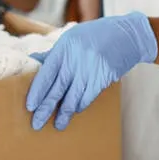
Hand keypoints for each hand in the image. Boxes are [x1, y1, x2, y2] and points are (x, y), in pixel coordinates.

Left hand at [27, 12, 157, 130]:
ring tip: (57, 125)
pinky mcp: (104, 76)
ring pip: (73, 96)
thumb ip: (55, 52)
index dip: (37, 91)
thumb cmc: (97, 35)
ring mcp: (90, 67)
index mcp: (64, 46)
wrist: (128, 34)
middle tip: (36, 123)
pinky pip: (88, 96)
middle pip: (57, 87)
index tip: (30, 106)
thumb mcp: (73, 38)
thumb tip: (34, 60)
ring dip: (64, 113)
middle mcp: (76, 57)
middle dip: (45, 108)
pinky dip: (80, 105)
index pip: (46, 72)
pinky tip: (75, 112)